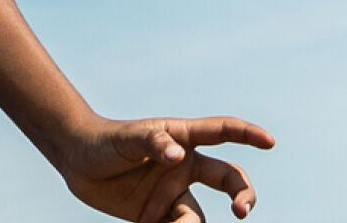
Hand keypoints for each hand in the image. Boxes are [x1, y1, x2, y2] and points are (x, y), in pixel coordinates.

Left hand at [59, 116, 274, 222]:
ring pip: (198, 218)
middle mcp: (185, 166)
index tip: (270, 142)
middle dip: (244, 196)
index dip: (247, 134)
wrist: (76, 162)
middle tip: (241, 212)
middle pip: (229, 179)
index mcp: (180, 137)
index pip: (221, 132)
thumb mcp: (125, 139)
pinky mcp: (161, 216)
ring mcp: (174, 192)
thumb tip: (177, 155)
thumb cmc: (103, 141)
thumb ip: (151, 143)